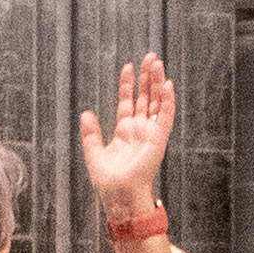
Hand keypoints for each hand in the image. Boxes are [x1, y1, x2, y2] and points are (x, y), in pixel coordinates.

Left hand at [76, 53, 175, 217]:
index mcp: (124, 131)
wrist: (120, 195)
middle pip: (145, 97)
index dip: (128, 84)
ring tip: (157, 63)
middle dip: (146, 77)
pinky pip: (165, 116)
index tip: (128, 67)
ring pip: (156, 101)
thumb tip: (85, 113)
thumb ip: (90, 133)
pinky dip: (168, 100)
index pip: (127, 101)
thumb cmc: (109, 181)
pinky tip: (167, 85)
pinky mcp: (159, 138)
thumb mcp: (94, 153)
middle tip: (149, 57)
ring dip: (157, 83)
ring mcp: (150, 133)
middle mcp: (139, 129)